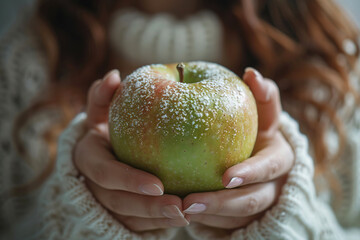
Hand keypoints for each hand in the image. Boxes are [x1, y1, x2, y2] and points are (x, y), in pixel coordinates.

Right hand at [74, 70, 188, 231]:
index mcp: (88, 157)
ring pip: (129, 218)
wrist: (104, 153)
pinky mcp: (120, 214)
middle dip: (148, 207)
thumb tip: (113, 75)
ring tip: (187, 216)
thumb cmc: (108, 127)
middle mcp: (93, 184)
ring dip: (158, 219)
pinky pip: (138, 225)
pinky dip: (159, 224)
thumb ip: (103, 96)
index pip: (105, 172)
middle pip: (117, 201)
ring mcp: (106, 202)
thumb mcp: (102, 111)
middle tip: (180, 207)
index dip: (128, 180)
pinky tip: (184, 218)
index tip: (158, 184)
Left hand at [182, 68, 293, 228]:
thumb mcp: (261, 114)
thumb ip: (262, 96)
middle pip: (253, 200)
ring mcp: (263, 206)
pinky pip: (229, 227)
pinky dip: (209, 224)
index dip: (250, 173)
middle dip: (222, 203)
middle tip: (189, 203)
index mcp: (280, 157)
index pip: (269, 167)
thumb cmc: (256, 131)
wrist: (257, 161)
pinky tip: (185, 216)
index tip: (225, 177)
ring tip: (182, 211)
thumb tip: (251, 72)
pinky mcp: (248, 219)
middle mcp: (276, 184)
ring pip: (239, 218)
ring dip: (212, 217)